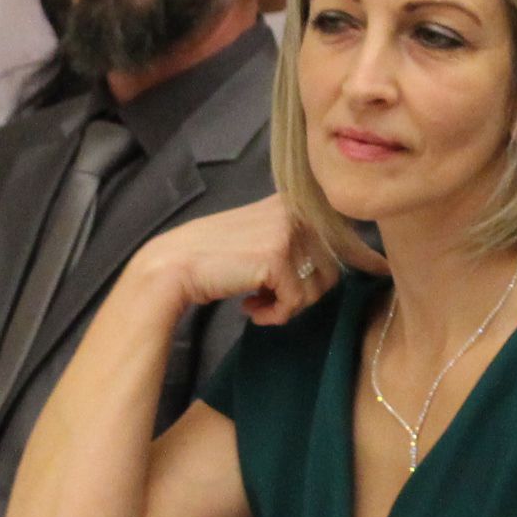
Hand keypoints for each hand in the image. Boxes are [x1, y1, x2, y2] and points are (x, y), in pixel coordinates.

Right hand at [138, 196, 342, 325]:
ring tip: (258, 304)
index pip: (339, 237)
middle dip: (302, 293)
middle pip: (330, 268)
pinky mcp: (277, 258)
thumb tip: (339, 264)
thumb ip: (293, 239)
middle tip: (269, 299)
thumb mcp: (259, 234)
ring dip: (288, 305)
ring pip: (316, 287)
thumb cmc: (212, 257)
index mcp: (292, 201)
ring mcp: (286, 232)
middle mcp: (294, 210)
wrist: (174, 266)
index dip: (343, 265)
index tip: (335, 278)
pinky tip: (251, 311)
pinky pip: (295, 302)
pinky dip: (275, 315)